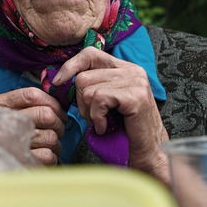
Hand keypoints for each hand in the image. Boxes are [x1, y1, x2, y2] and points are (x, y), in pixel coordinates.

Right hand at [0, 87, 67, 165]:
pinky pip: (47, 156)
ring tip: (49, 144)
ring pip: (50, 136)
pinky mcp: (16, 162)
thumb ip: (20, 104)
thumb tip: (54, 105)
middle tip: (57, 128)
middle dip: (58, 123)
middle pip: (45, 115)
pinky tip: (43, 156)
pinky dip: (51, 157)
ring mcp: (7, 143)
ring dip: (55, 142)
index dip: (52, 103)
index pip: (32, 95)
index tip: (59, 111)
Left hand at [53, 47, 170, 183]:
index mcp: (125, 68)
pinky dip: (97, 118)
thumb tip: (61, 78)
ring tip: (102, 122)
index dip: (71, 66)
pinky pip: (99, 99)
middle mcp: (133, 70)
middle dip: (81, 101)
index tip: (59, 82)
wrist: (148, 153)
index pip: (91, 54)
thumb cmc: (124, 131)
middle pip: (84, 75)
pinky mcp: (135, 95)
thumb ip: (93, 85)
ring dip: (89, 112)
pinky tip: (106, 127)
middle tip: (94, 117)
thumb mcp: (106, 102)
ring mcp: (136, 81)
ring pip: (89, 89)